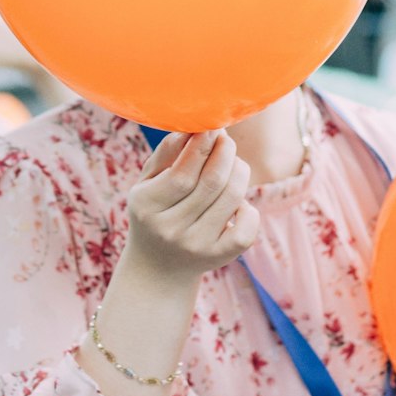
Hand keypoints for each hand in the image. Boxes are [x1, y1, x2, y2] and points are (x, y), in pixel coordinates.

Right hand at [125, 130, 259, 279]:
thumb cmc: (155, 212)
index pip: (183, 172)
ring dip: (239, 171)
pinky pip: (247, 226)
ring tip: (232, 163)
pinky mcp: (220, 258)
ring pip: (233, 198)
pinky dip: (248, 207)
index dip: (202, 145)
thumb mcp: (148, 183)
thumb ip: (166, 154)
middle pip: (212, 182)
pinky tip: (237, 202)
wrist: (158, 268)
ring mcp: (196, 247)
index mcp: (147, 206)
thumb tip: (190, 127)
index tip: (212, 127)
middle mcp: (170, 230)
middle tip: (226, 139)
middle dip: (226, 152)